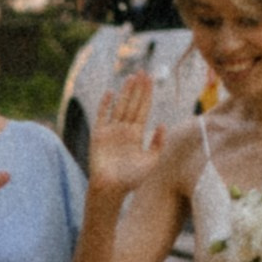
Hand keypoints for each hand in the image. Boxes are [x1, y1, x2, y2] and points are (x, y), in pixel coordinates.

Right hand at [84, 74, 162, 198]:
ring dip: (126, 92)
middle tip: (143, 72)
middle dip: (138, 89)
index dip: (147, 95)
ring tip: (131, 77)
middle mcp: (124, 130)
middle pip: (133, 104)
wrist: (111, 189)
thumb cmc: (131, 179)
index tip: (151, 80)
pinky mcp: (99, 135)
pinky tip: (110, 93)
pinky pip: (102, 116)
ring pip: (120, 106)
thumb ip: (158, 143)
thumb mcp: (151, 161)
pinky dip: (105, 105)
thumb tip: (163, 124)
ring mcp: (111, 131)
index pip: (143, 110)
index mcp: (137, 135)